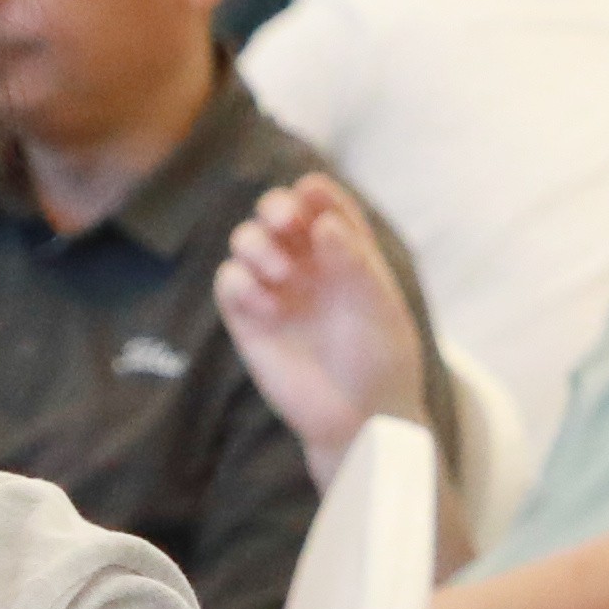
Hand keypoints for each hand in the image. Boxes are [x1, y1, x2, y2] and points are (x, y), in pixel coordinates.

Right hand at [217, 174, 427, 470]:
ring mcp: (275, 288)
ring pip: (246, 239)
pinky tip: (268, 306)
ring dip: (255, 242)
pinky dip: (240, 282)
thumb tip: (322, 223)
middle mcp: (306, 262)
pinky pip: (228, 282)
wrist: (361, 417)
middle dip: (275, 207)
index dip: (314, 192)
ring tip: (280, 272)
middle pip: (275, 211)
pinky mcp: (248, 319)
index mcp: (343, 249)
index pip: (322, 201)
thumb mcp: (379, 307)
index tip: (312, 195)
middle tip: (285, 222)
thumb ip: (354, 262)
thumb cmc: (381, 358)